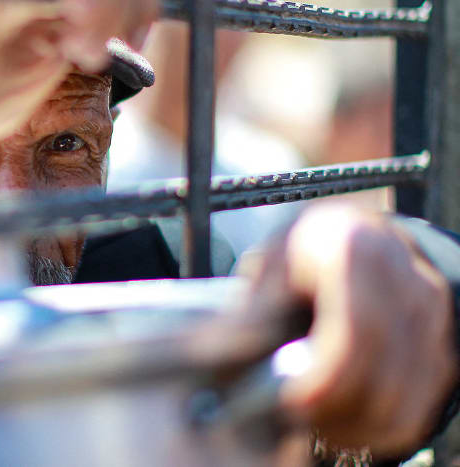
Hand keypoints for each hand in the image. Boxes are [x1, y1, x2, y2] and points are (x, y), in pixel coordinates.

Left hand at [239, 205, 458, 457]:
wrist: (349, 240)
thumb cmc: (295, 259)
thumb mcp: (263, 272)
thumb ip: (249, 315)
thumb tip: (229, 359)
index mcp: (354, 248)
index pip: (358, 332)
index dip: (327, 379)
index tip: (291, 403)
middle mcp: (407, 278)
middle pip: (384, 372)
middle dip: (336, 410)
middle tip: (291, 417)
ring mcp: (431, 313)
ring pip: (406, 398)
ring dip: (355, 426)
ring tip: (308, 419)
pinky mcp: (441, 345)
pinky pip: (417, 407)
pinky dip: (377, 428)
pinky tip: (337, 422)